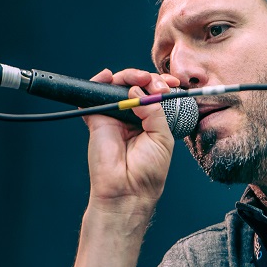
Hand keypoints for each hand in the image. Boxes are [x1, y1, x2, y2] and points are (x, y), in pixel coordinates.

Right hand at [83, 68, 181, 211]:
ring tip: (138, 80)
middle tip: (156, 84)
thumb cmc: (148, 171)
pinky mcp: (97, 120)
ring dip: (128, 75)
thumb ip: (155, 112)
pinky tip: (108, 77)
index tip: (173, 82)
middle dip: (148, 78)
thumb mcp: (162, 137)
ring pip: (118, 86)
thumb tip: (139, 91)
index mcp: (152, 121)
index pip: (155, 95)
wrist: (127, 190)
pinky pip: (93, 96)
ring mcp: (114, 117)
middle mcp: (133, 117)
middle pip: (137, 85)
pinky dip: (99, 82)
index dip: (162, 84)